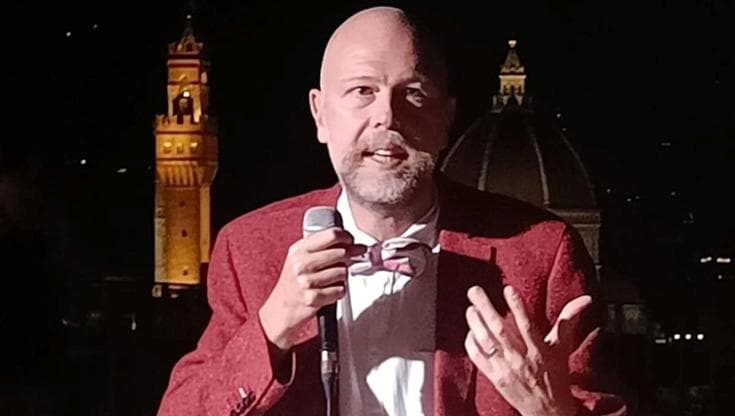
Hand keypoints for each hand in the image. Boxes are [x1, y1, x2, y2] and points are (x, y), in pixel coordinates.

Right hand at [259, 228, 364, 351]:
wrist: (280, 310)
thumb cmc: (292, 283)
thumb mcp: (299, 258)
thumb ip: (320, 247)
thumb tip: (348, 242)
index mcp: (298, 250)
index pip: (331, 235)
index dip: (346, 237)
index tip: (351, 241)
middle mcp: (301, 263)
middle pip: (341, 252)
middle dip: (351, 256)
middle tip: (353, 258)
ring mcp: (306, 281)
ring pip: (343, 272)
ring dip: (343, 277)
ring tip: (332, 279)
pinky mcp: (312, 298)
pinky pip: (340, 290)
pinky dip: (339, 291)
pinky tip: (330, 291)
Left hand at [464, 285, 591, 415]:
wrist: (548, 412)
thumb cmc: (555, 376)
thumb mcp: (562, 348)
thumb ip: (568, 321)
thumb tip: (585, 299)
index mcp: (539, 350)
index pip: (527, 325)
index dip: (518, 306)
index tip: (508, 289)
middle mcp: (521, 359)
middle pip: (501, 331)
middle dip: (486, 309)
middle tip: (474, 291)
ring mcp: (506, 369)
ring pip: (488, 343)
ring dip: (476, 324)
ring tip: (470, 308)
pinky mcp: (495, 378)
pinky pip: (479, 359)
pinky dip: (472, 344)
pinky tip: (470, 331)